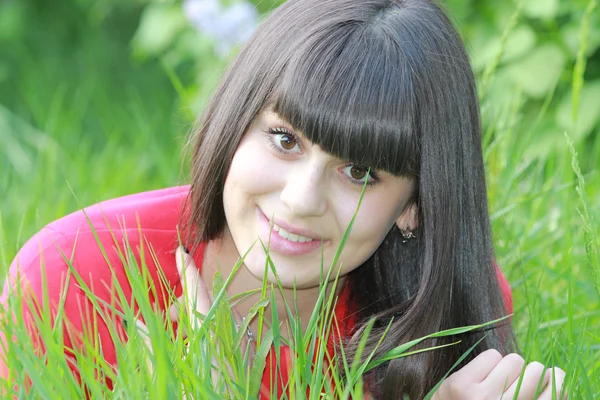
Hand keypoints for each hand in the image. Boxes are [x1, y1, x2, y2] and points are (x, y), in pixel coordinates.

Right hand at [131, 247, 255, 384]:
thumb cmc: (195, 395)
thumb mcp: (168, 376)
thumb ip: (151, 349)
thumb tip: (137, 325)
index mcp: (209, 337)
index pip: (197, 294)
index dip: (187, 271)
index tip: (181, 250)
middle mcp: (230, 338)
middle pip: (207, 306)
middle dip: (187, 303)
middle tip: (168, 316)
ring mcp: (242, 348)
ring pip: (218, 319)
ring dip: (199, 320)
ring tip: (179, 331)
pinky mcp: (248, 360)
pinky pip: (230, 334)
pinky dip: (213, 332)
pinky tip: (200, 346)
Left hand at [433, 350, 565, 398]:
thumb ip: (534, 397)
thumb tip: (558, 375)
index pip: (555, 394)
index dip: (557, 380)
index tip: (552, 376)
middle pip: (536, 371)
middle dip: (530, 370)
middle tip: (517, 379)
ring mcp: (482, 397)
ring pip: (515, 360)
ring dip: (507, 365)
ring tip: (496, 379)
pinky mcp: (462, 383)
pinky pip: (492, 355)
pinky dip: (489, 361)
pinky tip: (480, 376)